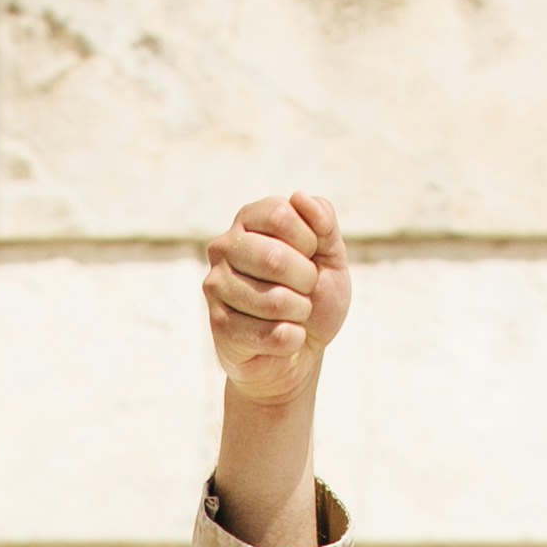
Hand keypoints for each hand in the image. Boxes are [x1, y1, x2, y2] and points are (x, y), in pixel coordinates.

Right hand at [202, 192, 349, 404]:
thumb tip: (300, 197)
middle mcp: (224, 247)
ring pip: (274, 302)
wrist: (300, 349)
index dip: (309, 241)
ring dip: (300, 313)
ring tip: (293, 314)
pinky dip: (292, 340)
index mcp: (250, 220)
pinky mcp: (219, 326)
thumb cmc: (313, 296)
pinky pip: (272, 335)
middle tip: (305, 290)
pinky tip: (284, 338)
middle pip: (274, 258)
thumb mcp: (330, 256)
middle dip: (306, 281)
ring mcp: (216, 286)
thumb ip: (323, 223)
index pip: (281, 215)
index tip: (311, 256)